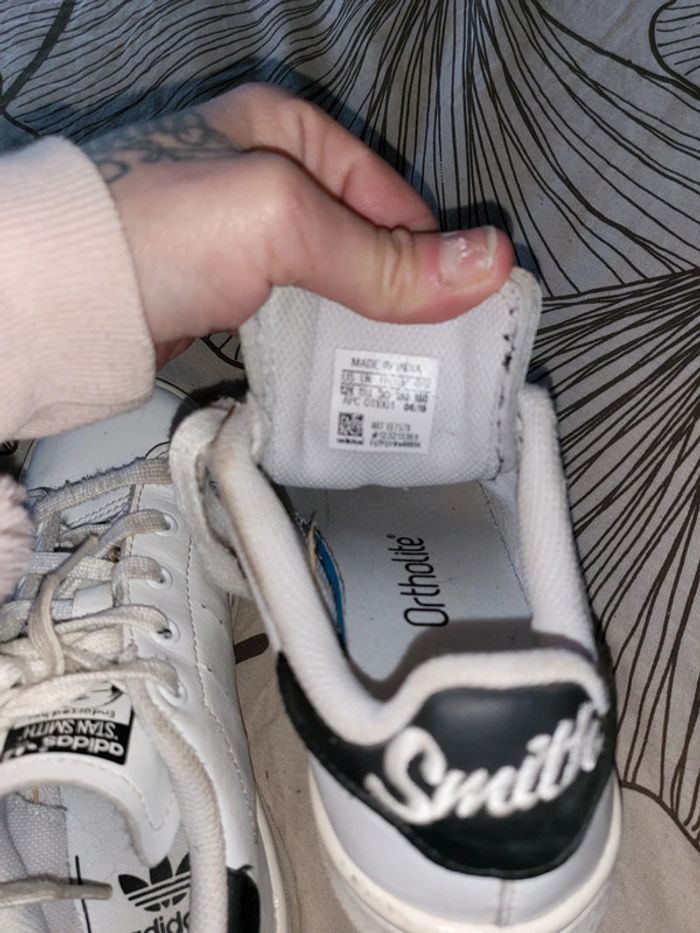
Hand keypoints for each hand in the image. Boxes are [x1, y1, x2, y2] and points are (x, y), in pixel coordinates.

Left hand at [85, 84, 513, 367]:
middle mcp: (259, 180)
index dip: (426, 245)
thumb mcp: (282, 223)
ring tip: (395, 369)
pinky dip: (315, 341)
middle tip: (432, 347)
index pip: (383, 189)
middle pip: (357, 239)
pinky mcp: (214, 294)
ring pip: (324, 282)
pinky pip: (287, 315)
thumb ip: (382, 257)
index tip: (461, 301)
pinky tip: (336, 370)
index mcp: (281, 131)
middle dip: (396, 292)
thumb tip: (486, 265)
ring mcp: (234, 241)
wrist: (58, 300)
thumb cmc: (157, 228)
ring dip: (358, 324)